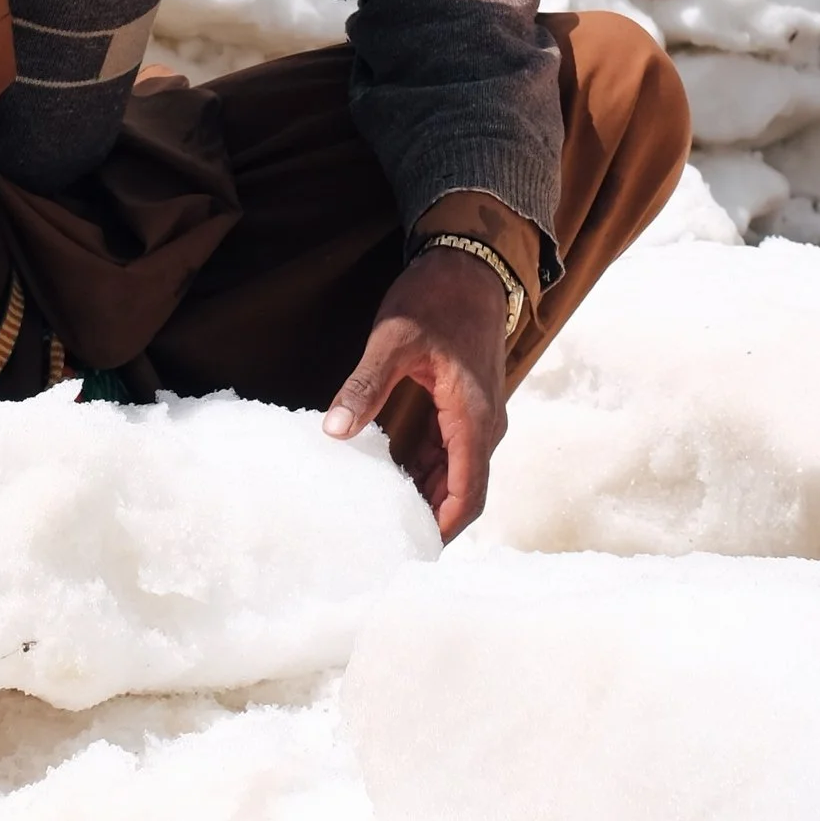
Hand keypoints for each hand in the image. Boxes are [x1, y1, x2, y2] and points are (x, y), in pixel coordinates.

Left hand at [323, 246, 510, 538]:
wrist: (470, 265)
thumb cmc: (435, 298)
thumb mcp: (392, 340)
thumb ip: (365, 386)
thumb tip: (334, 431)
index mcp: (472, 416)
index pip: (467, 493)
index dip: (443, 529)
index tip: (413, 555)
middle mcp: (485, 424)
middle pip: (465, 493)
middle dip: (433, 522)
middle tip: (389, 548)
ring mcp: (479, 417)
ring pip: (460, 476)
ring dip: (430, 500)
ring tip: (386, 523)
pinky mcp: (468, 408)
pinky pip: (454, 455)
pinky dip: (429, 475)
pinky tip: (394, 482)